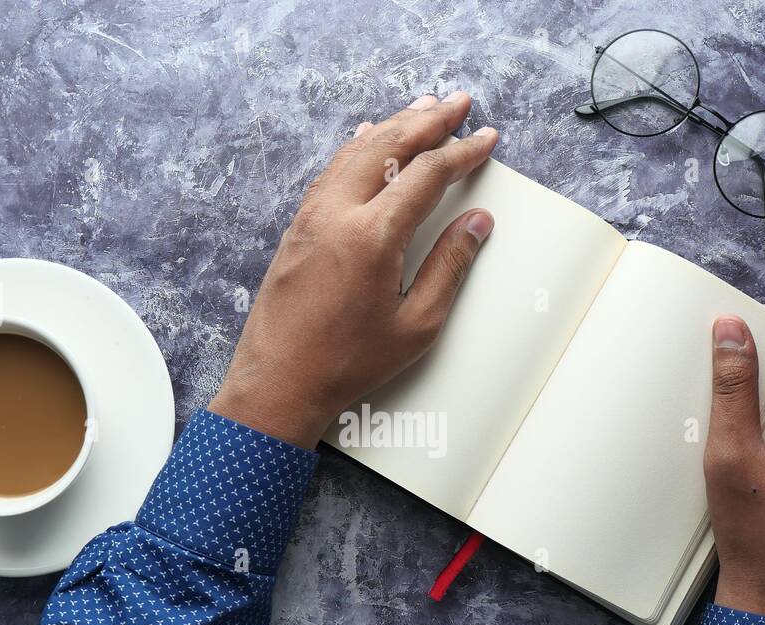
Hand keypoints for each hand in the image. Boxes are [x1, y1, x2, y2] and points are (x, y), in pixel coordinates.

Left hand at [208, 92, 498, 447]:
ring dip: (392, 126)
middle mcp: (337, 213)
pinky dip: (357, 147)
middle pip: (389, 146)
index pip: (426, 173)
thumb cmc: (346, 363)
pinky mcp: (297, 229)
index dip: (462, 152)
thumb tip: (476, 223)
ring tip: (421, 108)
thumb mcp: (416, 324)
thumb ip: (450, 267)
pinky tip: (367, 138)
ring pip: (356, 152)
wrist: (278, 383)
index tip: (486, 138)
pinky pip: (332, 171)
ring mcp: (311, 217)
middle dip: (428, 119)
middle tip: (458, 102)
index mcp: (372, 235)